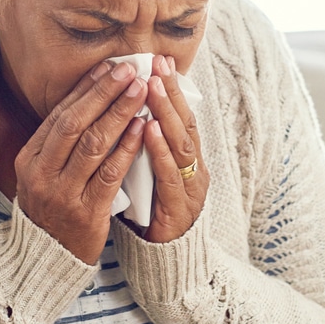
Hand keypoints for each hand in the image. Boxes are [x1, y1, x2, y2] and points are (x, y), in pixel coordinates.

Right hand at [14, 60, 147, 263]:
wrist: (46, 260)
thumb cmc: (51, 210)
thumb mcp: (42, 175)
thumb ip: (58, 144)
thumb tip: (87, 100)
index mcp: (30, 160)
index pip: (60, 116)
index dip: (85, 89)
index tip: (107, 68)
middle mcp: (43, 174)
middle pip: (75, 124)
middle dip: (103, 93)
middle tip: (128, 71)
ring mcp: (63, 194)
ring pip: (94, 144)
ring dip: (119, 113)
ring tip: (140, 90)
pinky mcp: (87, 213)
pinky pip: (110, 174)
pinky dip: (127, 147)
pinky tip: (141, 128)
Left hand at [139, 55, 208, 243]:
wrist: (168, 263)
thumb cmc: (155, 215)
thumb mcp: (150, 175)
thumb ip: (146, 148)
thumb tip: (131, 113)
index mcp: (186, 161)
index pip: (180, 117)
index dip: (171, 89)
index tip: (159, 61)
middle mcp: (193, 170)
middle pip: (184, 124)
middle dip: (171, 92)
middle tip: (158, 64)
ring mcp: (189, 189)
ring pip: (181, 145)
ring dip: (166, 113)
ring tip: (153, 86)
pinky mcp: (179, 209)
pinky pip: (170, 175)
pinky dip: (160, 150)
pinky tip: (149, 129)